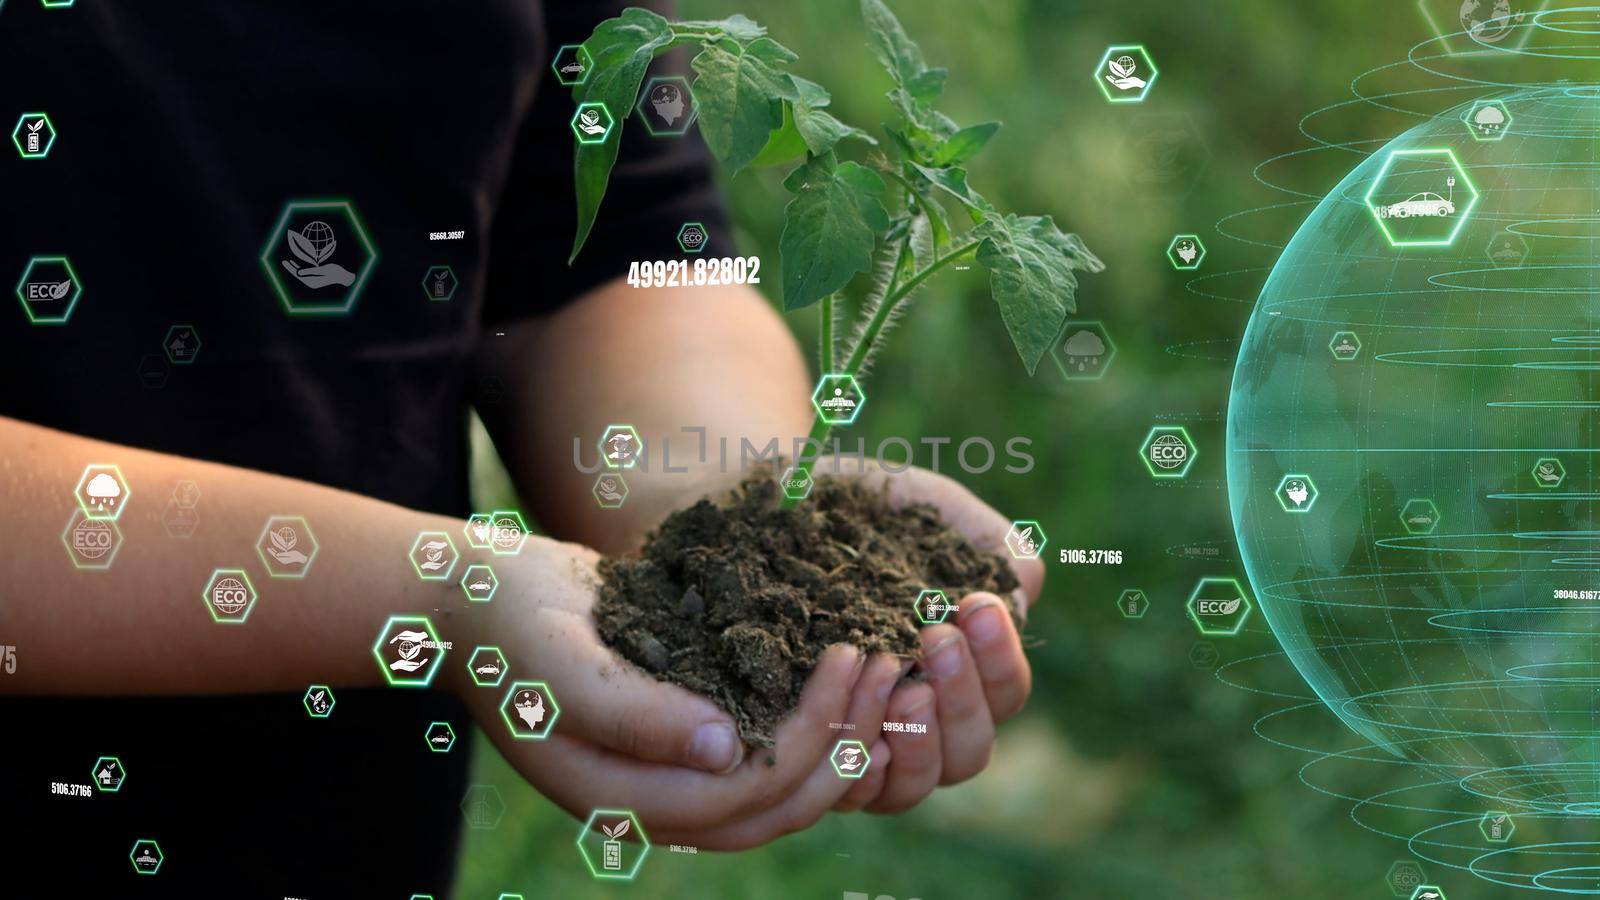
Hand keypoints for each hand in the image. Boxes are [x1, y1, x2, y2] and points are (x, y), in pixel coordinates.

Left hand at [281, 260, 354, 288]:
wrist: (344, 275)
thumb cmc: (336, 272)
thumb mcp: (323, 270)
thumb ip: (310, 271)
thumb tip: (298, 272)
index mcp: (313, 282)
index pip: (299, 275)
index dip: (291, 268)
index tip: (286, 262)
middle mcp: (312, 282)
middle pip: (298, 275)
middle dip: (291, 268)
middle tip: (284, 262)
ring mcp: (313, 280)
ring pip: (301, 273)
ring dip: (295, 267)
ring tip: (287, 262)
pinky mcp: (315, 277)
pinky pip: (305, 273)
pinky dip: (300, 268)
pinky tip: (296, 264)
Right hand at [451, 535, 903, 849]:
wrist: (478, 600)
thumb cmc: (511, 625)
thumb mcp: (561, 662)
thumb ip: (633, 715)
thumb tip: (725, 753)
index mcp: (620, 801)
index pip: (740, 799)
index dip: (809, 740)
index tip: (850, 660)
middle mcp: (655, 804)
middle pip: (774, 807)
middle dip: (844, 741)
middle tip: (888, 663)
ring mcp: (672, 777)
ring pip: (779, 789)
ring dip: (841, 736)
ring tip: (886, 666)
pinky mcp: (687, 739)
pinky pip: (765, 752)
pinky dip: (815, 722)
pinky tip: (850, 668)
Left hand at [808, 460, 1043, 814]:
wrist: (740, 504)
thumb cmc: (838, 509)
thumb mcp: (915, 506)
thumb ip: (978, 539)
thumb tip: (1024, 591)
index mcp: (951, 667)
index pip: (1002, 691)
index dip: (1000, 659)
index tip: (978, 605)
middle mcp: (912, 718)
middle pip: (971, 750)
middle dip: (965, 695)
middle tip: (939, 637)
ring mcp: (861, 745)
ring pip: (918, 783)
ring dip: (921, 737)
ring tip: (903, 680)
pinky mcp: (806, 760)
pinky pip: (848, 792)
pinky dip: (861, 768)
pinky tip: (855, 727)